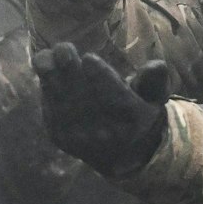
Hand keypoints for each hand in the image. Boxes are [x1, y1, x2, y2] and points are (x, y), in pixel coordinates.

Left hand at [32, 43, 170, 175]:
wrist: (121, 154)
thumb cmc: (137, 114)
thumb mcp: (153, 98)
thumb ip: (154, 80)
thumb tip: (156, 64)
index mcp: (132, 119)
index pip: (116, 98)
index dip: (100, 77)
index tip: (89, 58)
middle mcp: (105, 132)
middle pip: (84, 99)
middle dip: (70, 72)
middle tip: (64, 49)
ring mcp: (80, 137)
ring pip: (62, 104)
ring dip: (51, 78)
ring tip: (47, 56)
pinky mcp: (61, 138)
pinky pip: (50, 112)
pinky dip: (45, 89)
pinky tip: (45, 70)